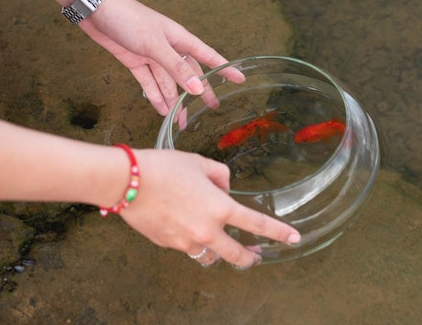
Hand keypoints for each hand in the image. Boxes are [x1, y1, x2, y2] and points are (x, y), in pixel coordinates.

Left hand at [80, 0, 244, 114]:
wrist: (96, 10)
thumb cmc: (129, 19)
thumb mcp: (155, 44)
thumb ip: (176, 67)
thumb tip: (197, 89)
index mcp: (179, 39)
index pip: (208, 56)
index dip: (224, 68)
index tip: (240, 78)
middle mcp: (168, 48)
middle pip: (189, 74)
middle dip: (200, 92)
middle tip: (212, 108)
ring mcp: (152, 55)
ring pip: (168, 83)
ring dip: (175, 101)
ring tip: (182, 122)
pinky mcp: (135, 61)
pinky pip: (150, 83)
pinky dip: (156, 97)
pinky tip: (162, 110)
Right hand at [119, 149, 300, 268]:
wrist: (127, 181)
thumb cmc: (163, 167)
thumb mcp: (199, 162)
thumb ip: (220, 175)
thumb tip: (224, 187)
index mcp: (219, 208)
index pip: (257, 224)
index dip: (279, 233)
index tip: (294, 238)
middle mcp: (206, 231)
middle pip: (236, 255)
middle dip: (250, 258)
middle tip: (256, 256)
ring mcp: (186, 242)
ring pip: (210, 257)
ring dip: (218, 254)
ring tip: (219, 245)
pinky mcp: (168, 245)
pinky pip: (187, 248)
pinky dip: (192, 242)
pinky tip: (185, 227)